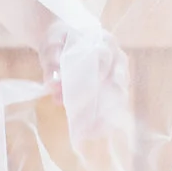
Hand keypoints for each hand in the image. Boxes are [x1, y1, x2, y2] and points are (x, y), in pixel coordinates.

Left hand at [44, 20, 131, 153]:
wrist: (66, 37)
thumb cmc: (61, 39)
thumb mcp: (51, 44)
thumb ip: (52, 60)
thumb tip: (52, 84)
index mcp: (104, 41)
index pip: (102, 59)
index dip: (91, 76)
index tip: (73, 93)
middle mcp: (117, 58)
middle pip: (115, 82)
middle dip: (98, 102)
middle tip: (81, 120)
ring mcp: (119, 74)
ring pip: (118, 97)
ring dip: (104, 115)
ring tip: (89, 132)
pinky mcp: (116, 88)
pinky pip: (115, 106)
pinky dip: (105, 120)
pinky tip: (92, 132)